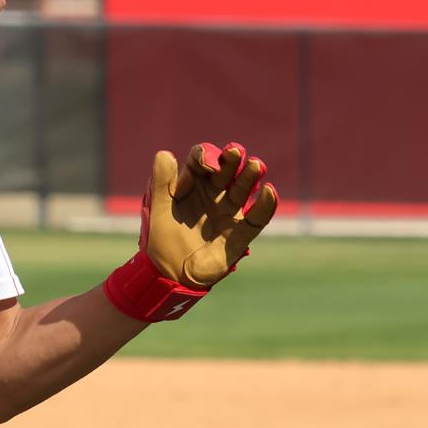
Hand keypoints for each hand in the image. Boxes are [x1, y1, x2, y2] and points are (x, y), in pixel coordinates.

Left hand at [103, 141, 278, 321]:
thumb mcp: (157, 208)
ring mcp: (228, 212)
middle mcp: (213, 194)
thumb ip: (160, 181)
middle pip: (227, 169)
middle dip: (232, 159)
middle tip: (235, 152)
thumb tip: (165, 154)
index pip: (202, 161)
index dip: (206, 156)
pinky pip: (257, 217)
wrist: (168, 274)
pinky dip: (266, 205)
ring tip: (255, 165)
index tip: (207, 164)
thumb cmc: (161, 240)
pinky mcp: (240, 233)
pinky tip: (269, 192)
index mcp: (192, 184)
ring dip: (250, 175)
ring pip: (243, 188)